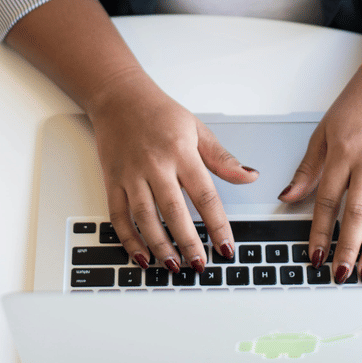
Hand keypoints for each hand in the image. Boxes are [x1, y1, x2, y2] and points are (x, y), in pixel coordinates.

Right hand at [87, 69, 257, 272]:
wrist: (118, 97)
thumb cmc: (159, 113)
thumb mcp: (197, 130)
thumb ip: (222, 158)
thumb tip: (250, 176)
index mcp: (181, 152)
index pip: (204, 195)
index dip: (217, 224)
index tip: (226, 246)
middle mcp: (155, 165)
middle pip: (173, 211)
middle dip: (188, 242)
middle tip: (200, 264)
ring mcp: (130, 174)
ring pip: (145, 217)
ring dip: (159, 245)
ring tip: (174, 265)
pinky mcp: (112, 180)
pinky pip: (118, 215)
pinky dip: (129, 239)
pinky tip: (142, 256)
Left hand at [279, 61, 361, 282]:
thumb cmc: (356, 106)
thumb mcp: (322, 133)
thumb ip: (307, 169)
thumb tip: (287, 197)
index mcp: (342, 153)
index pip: (328, 200)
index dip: (320, 232)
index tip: (315, 255)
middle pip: (357, 212)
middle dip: (349, 247)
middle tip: (341, 273)